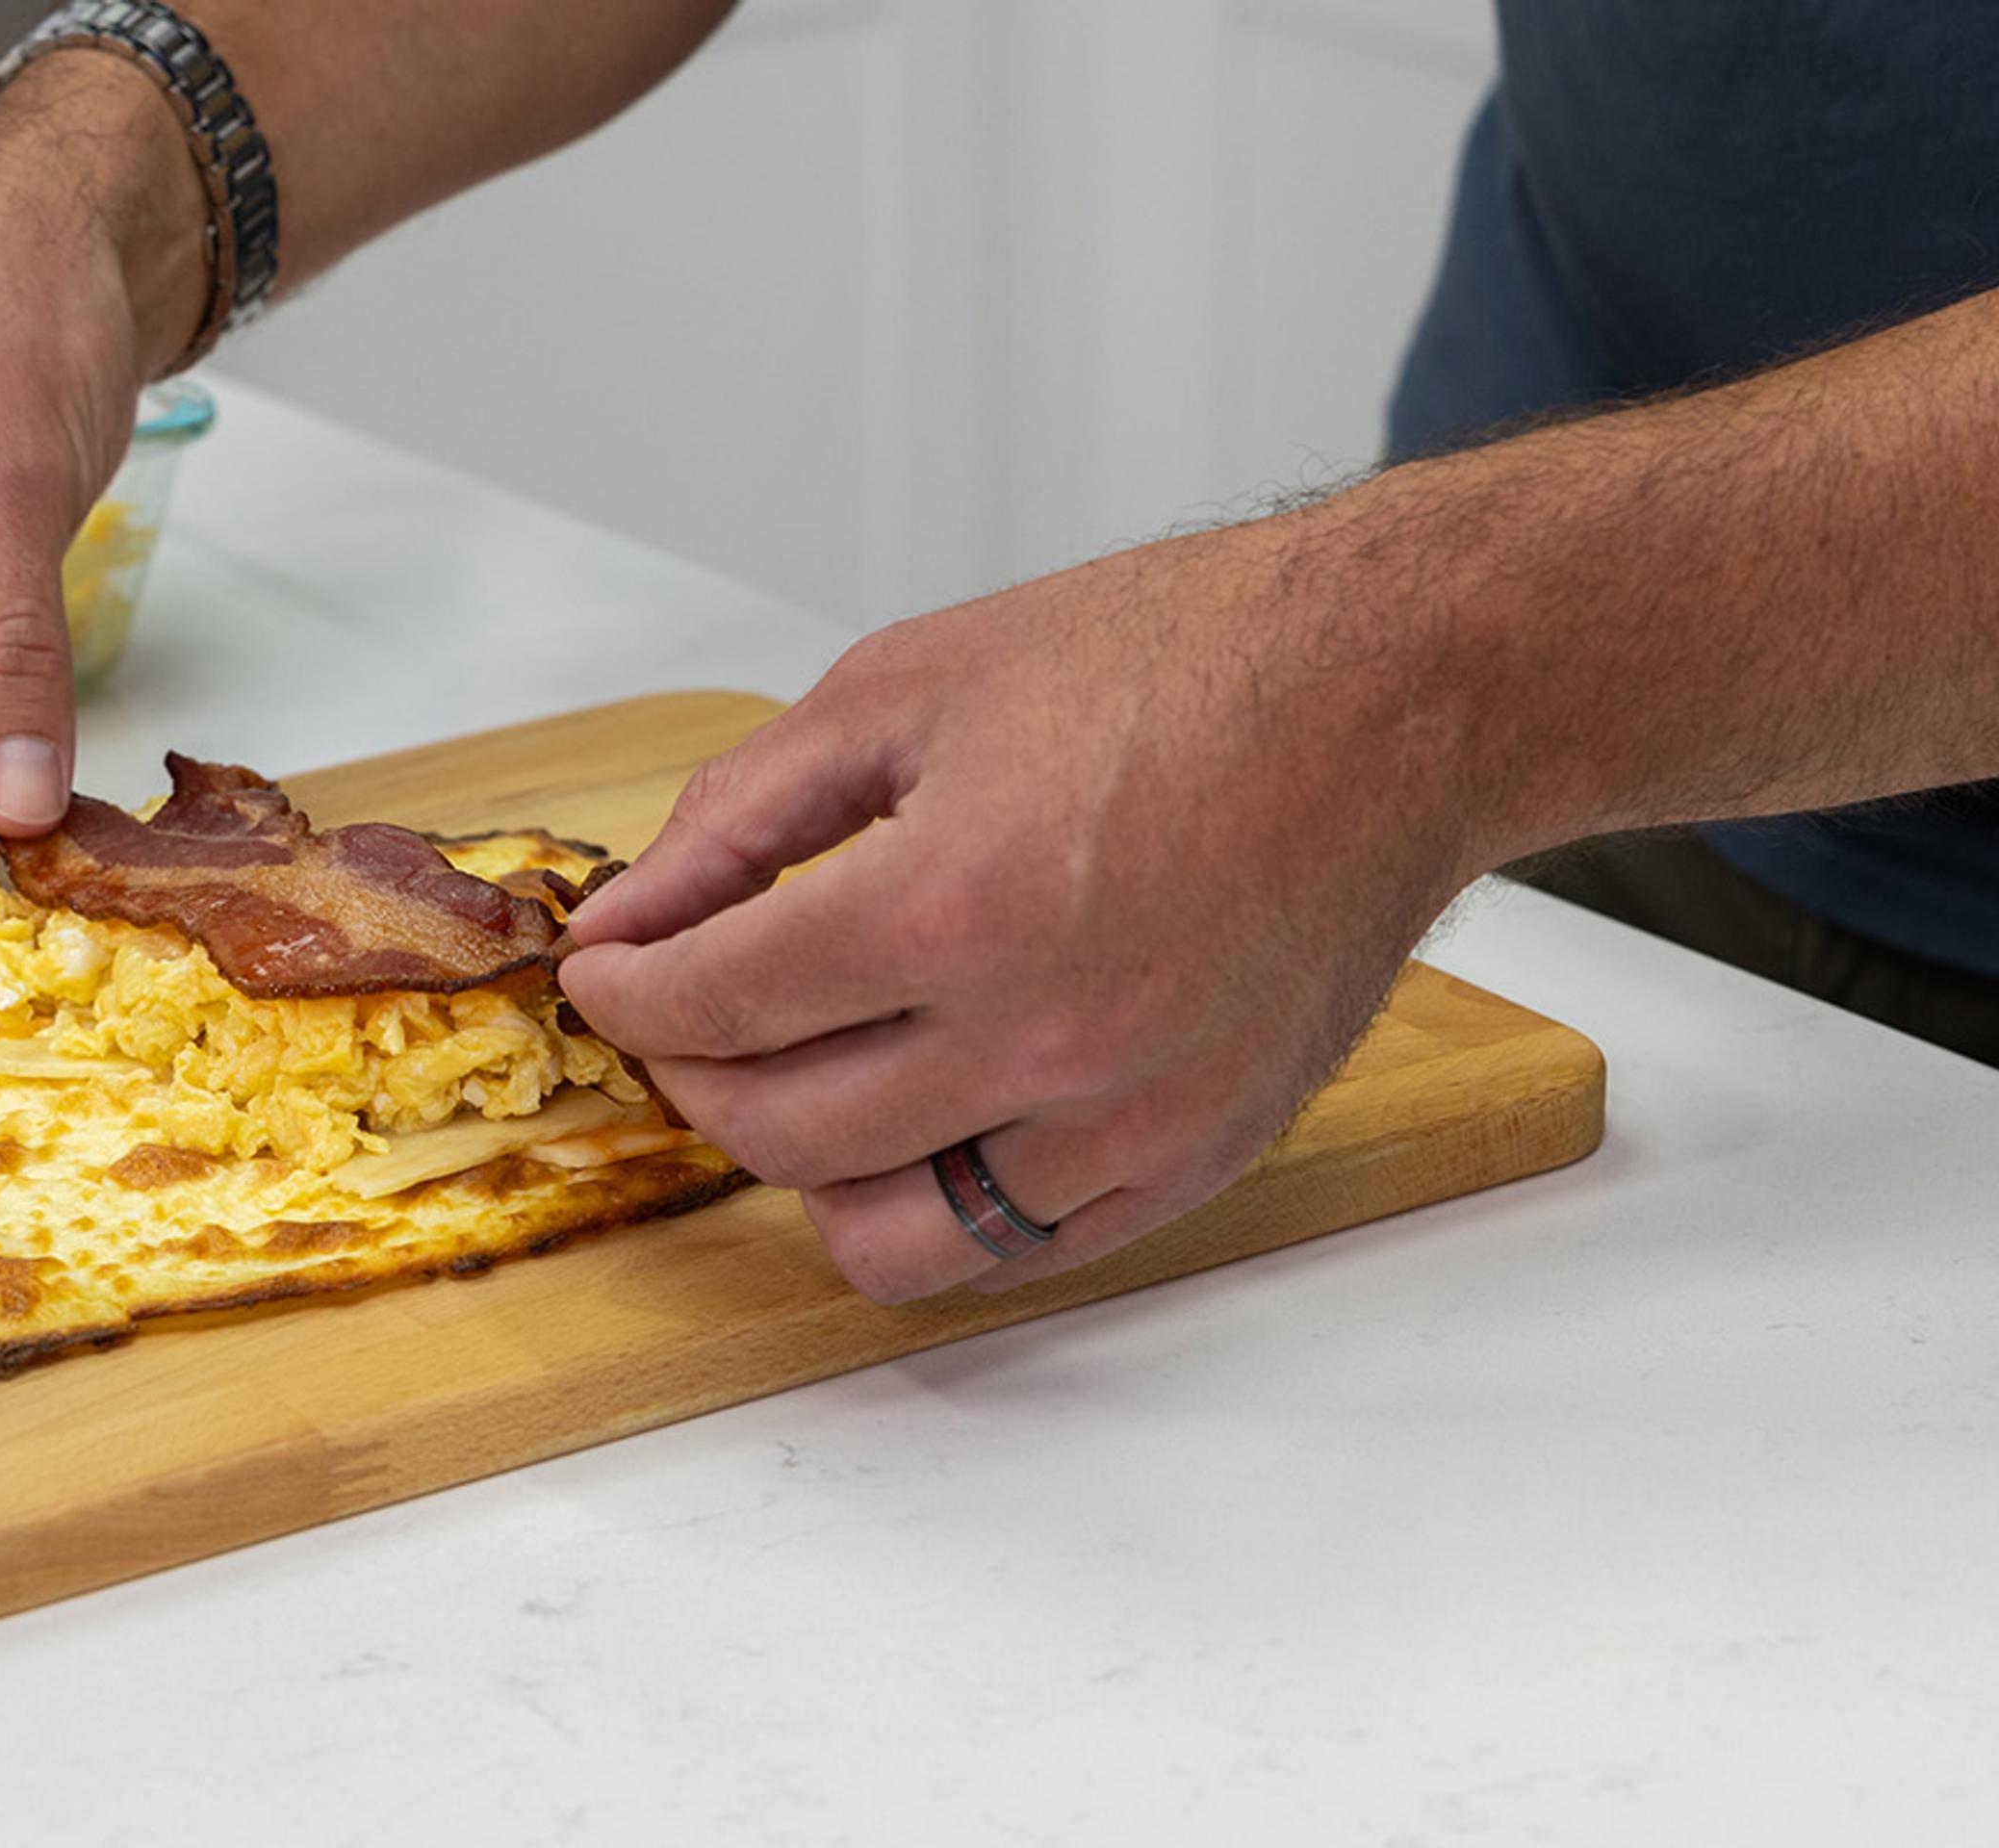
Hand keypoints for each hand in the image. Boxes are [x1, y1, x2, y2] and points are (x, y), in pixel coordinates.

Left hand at [556, 511, 1492, 1300]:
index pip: (716, 1006)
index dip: (631, 991)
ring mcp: (1125, 1119)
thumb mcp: (907, 686)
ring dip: (803, 1166)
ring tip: (801, 1076)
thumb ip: (740, 815)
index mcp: (954, 903)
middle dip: (695, 1071)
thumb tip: (630, 917)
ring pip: (881, 1234)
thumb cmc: (1170, 662)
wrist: (1387, 695)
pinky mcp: (1194, 1160)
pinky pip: (1006, 1253)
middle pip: (776, 1132)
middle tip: (690, 1013)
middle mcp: (1040, 1037)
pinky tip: (912, 1118)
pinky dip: (928, 1209)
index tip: (611, 970)